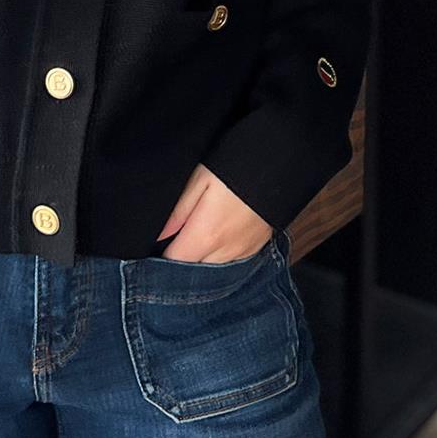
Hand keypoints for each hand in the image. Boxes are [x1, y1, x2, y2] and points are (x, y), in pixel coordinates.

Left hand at [156, 163, 272, 262]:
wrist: (279, 165)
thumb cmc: (237, 167)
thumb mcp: (199, 179)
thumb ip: (178, 212)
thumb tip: (159, 236)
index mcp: (207, 234)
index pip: (174, 263)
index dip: (161, 258)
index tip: (157, 247)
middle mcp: (226, 251)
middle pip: (193, 272)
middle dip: (181, 261)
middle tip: (174, 240)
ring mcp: (243, 252)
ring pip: (213, 270)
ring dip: (201, 260)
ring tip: (196, 236)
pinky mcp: (256, 248)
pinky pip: (231, 263)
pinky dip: (220, 257)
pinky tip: (217, 238)